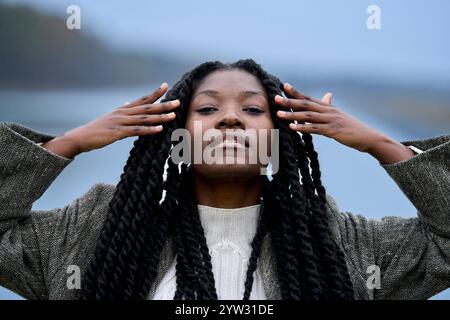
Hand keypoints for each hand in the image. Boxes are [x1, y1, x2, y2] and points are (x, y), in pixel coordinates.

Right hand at [47, 83, 179, 156]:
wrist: (80, 138)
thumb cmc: (97, 130)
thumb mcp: (111, 118)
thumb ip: (122, 112)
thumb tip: (128, 102)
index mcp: (123, 109)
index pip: (142, 99)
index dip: (155, 93)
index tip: (166, 85)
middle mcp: (123, 113)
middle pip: (147, 107)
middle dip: (164, 104)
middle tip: (178, 101)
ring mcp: (120, 122)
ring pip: (144, 118)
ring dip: (160, 116)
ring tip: (173, 115)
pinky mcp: (117, 132)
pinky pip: (136, 130)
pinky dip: (149, 129)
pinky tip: (159, 129)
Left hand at [275, 82, 386, 152]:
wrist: (368, 137)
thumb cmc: (352, 128)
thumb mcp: (340, 115)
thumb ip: (330, 106)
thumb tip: (327, 95)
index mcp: (328, 107)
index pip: (309, 98)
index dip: (296, 92)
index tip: (284, 86)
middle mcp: (328, 111)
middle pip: (305, 104)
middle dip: (290, 101)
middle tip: (276, 98)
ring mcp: (330, 120)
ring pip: (308, 116)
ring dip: (292, 115)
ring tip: (279, 114)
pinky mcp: (333, 131)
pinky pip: (314, 129)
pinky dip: (302, 128)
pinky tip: (292, 128)